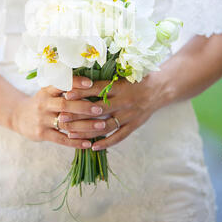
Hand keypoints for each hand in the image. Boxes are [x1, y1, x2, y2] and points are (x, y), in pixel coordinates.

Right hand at [10, 76, 113, 148]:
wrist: (18, 116)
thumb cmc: (42, 102)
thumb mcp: (48, 91)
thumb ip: (64, 87)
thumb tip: (92, 82)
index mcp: (47, 90)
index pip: (62, 84)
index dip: (76, 83)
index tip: (91, 83)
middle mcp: (44, 103)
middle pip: (65, 105)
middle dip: (84, 107)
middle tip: (100, 108)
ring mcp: (42, 119)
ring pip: (66, 123)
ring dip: (85, 125)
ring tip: (102, 126)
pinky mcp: (41, 133)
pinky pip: (61, 139)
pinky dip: (75, 142)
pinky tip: (88, 144)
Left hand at [57, 71, 171, 150]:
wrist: (160, 88)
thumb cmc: (137, 79)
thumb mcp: (122, 74)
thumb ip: (104, 78)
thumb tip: (80, 77)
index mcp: (120, 86)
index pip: (97, 89)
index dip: (81, 91)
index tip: (66, 94)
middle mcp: (124, 102)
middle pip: (97, 110)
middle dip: (78, 114)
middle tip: (61, 117)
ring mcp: (129, 115)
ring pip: (105, 126)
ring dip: (87, 131)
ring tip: (70, 134)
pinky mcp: (134, 125)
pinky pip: (119, 137)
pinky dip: (106, 143)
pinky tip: (93, 147)